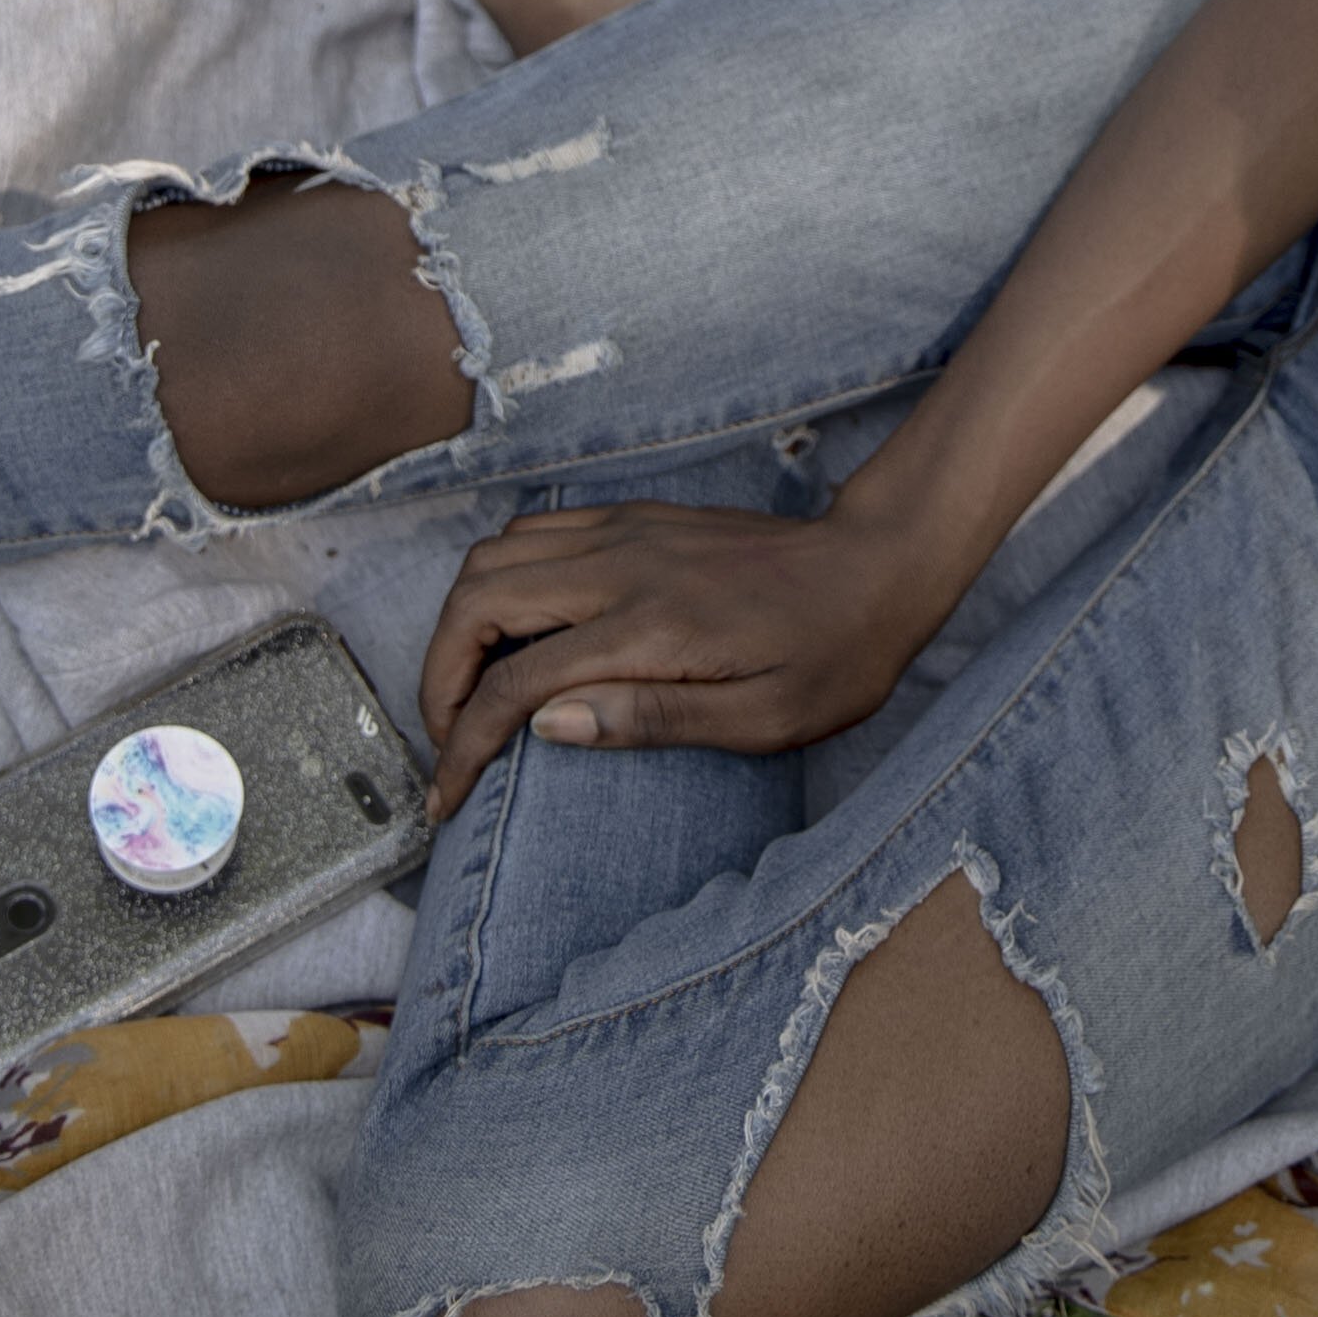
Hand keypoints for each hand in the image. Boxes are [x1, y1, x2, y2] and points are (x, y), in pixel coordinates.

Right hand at [413, 497, 958, 818]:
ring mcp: (625, 531)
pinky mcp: (634, 517)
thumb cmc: (833, 656)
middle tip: (450, 740)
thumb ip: (651, 720)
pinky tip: (517, 631)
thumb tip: (545, 727)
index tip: (449, 799)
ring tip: (472, 691)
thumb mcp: (762, 721)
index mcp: (649, 629)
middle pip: (475, 601)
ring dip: (459, 623)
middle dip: (437, 678)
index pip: (514, 685)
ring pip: (493, 555)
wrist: (879, 565)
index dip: (462, 747)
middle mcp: (622, 567)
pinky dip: (498, 580)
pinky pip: (533, 532)